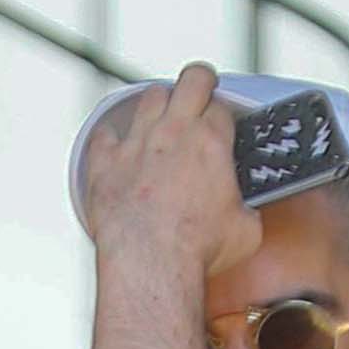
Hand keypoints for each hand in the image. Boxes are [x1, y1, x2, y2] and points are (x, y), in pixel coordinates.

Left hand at [83, 63, 262, 280]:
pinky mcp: (105, 167)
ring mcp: (136, 146)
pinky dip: (108, 138)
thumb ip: (246, 209)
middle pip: (192, 80)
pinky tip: (113, 145)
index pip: (222, 108)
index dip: (222, 116)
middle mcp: (173, 133)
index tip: (219, 128)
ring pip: (149, 98)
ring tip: (159, 121)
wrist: (151, 268)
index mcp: (211, 142)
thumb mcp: (245, 230)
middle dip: (199, 83)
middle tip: (199, 95)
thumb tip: (245, 213)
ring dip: (157, 105)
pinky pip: (102, 136)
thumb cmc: (196, 252)